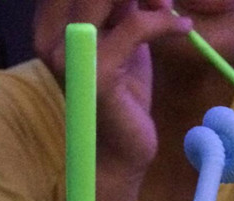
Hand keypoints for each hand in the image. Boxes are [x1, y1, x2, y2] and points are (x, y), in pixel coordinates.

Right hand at [34, 0, 191, 174]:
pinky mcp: (96, 73)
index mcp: (50, 23)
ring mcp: (70, 54)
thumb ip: (119, 4)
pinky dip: (165, 23)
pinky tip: (182, 29)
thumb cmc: (122, 97)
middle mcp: (51, 35)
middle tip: (160, 0)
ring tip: (167, 11)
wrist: (121, 153)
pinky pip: (135, 25)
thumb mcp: (119, 36)